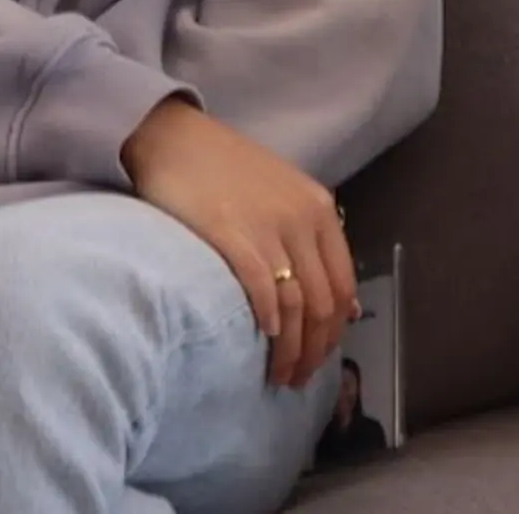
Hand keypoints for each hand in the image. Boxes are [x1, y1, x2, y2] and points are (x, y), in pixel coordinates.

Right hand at [123, 96, 356, 389]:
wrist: (175, 139)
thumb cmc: (225, 173)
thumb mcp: (284, 199)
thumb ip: (311, 244)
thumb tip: (344, 304)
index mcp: (319, 211)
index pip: (343, 285)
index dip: (335, 332)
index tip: (320, 359)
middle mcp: (302, 218)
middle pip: (323, 302)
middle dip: (315, 349)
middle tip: (297, 380)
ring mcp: (269, 226)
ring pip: (297, 304)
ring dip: (292, 349)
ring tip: (279, 376)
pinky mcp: (231, 233)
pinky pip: (263, 286)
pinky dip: (269, 319)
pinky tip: (264, 337)